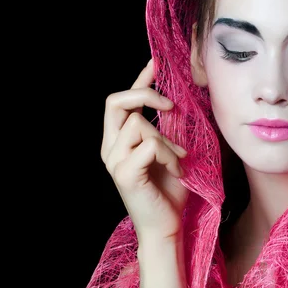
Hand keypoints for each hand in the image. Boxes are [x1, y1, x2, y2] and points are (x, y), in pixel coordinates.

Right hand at [100, 58, 189, 240]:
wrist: (167, 225)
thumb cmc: (169, 189)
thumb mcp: (171, 151)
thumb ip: (167, 129)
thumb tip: (175, 102)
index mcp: (119, 140)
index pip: (122, 101)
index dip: (138, 79)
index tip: (156, 62)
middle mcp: (110, 147)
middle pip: (115, 101)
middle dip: (145, 93)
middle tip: (170, 104)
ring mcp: (114, 160)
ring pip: (140, 123)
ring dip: (168, 141)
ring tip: (177, 162)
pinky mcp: (123, 173)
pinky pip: (150, 144)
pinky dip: (169, 155)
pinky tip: (175, 171)